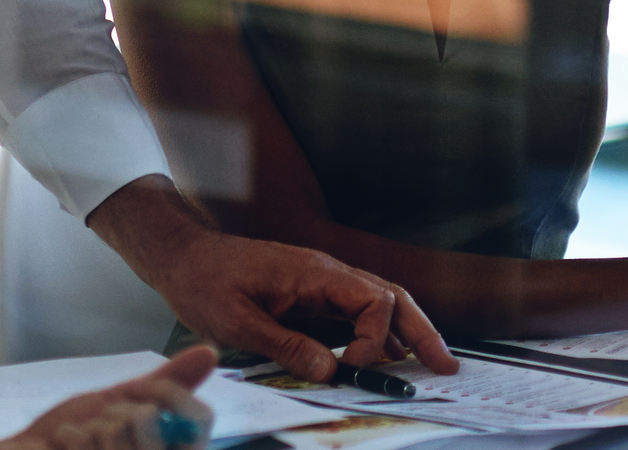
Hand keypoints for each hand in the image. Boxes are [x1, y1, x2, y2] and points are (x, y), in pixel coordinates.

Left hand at [0, 347, 221, 449]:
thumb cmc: (73, 436)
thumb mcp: (123, 403)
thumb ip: (167, 383)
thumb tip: (210, 352)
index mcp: (168, 448)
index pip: (200, 420)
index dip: (172, 396)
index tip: (140, 388)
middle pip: (154, 419)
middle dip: (120, 411)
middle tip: (101, 424)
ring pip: (126, 429)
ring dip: (94, 427)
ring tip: (81, 440)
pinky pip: (94, 443)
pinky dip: (73, 437)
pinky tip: (64, 448)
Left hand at [91, 181, 460, 380]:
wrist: (182, 255)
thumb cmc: (203, 281)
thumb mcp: (236, 322)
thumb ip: (285, 345)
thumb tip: (329, 371)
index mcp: (313, 272)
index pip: (371, 301)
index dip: (375, 339)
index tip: (356, 368)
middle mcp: (326, 271)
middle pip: (391, 295)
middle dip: (421, 330)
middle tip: (444, 364)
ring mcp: (321, 279)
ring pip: (380, 300)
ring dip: (406, 330)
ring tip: (430, 362)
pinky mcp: (312, 291)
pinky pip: (357, 308)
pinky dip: (379, 330)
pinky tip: (388, 354)